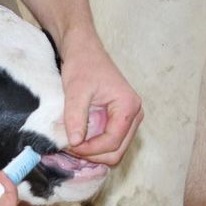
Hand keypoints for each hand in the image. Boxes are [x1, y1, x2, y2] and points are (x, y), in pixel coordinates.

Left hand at [60, 31, 142, 165]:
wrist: (85, 50)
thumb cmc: (83, 65)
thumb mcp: (76, 90)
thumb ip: (76, 116)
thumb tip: (75, 142)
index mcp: (128, 106)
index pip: (113, 141)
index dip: (90, 149)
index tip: (70, 145)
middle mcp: (135, 114)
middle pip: (117, 151)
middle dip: (93, 154)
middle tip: (70, 147)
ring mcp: (130, 118)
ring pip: (115, 149)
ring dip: (94, 152)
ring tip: (74, 142)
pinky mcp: (121, 119)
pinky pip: (111, 142)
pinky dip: (96, 146)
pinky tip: (80, 138)